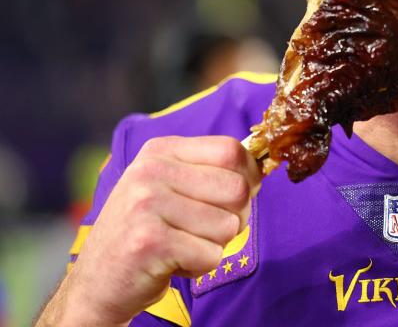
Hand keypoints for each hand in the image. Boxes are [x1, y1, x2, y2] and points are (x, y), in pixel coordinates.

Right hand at [44, 135, 261, 325]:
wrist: (97, 283)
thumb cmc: (147, 232)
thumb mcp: (170, 187)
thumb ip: (210, 172)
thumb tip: (264, 165)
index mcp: (160, 151)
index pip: (232, 150)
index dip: (249, 176)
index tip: (235, 197)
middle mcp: (150, 171)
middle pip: (237, 189)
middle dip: (235, 217)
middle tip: (204, 230)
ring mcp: (147, 205)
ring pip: (228, 226)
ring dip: (214, 245)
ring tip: (181, 246)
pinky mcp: (149, 242)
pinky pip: (211, 255)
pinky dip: (200, 266)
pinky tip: (172, 263)